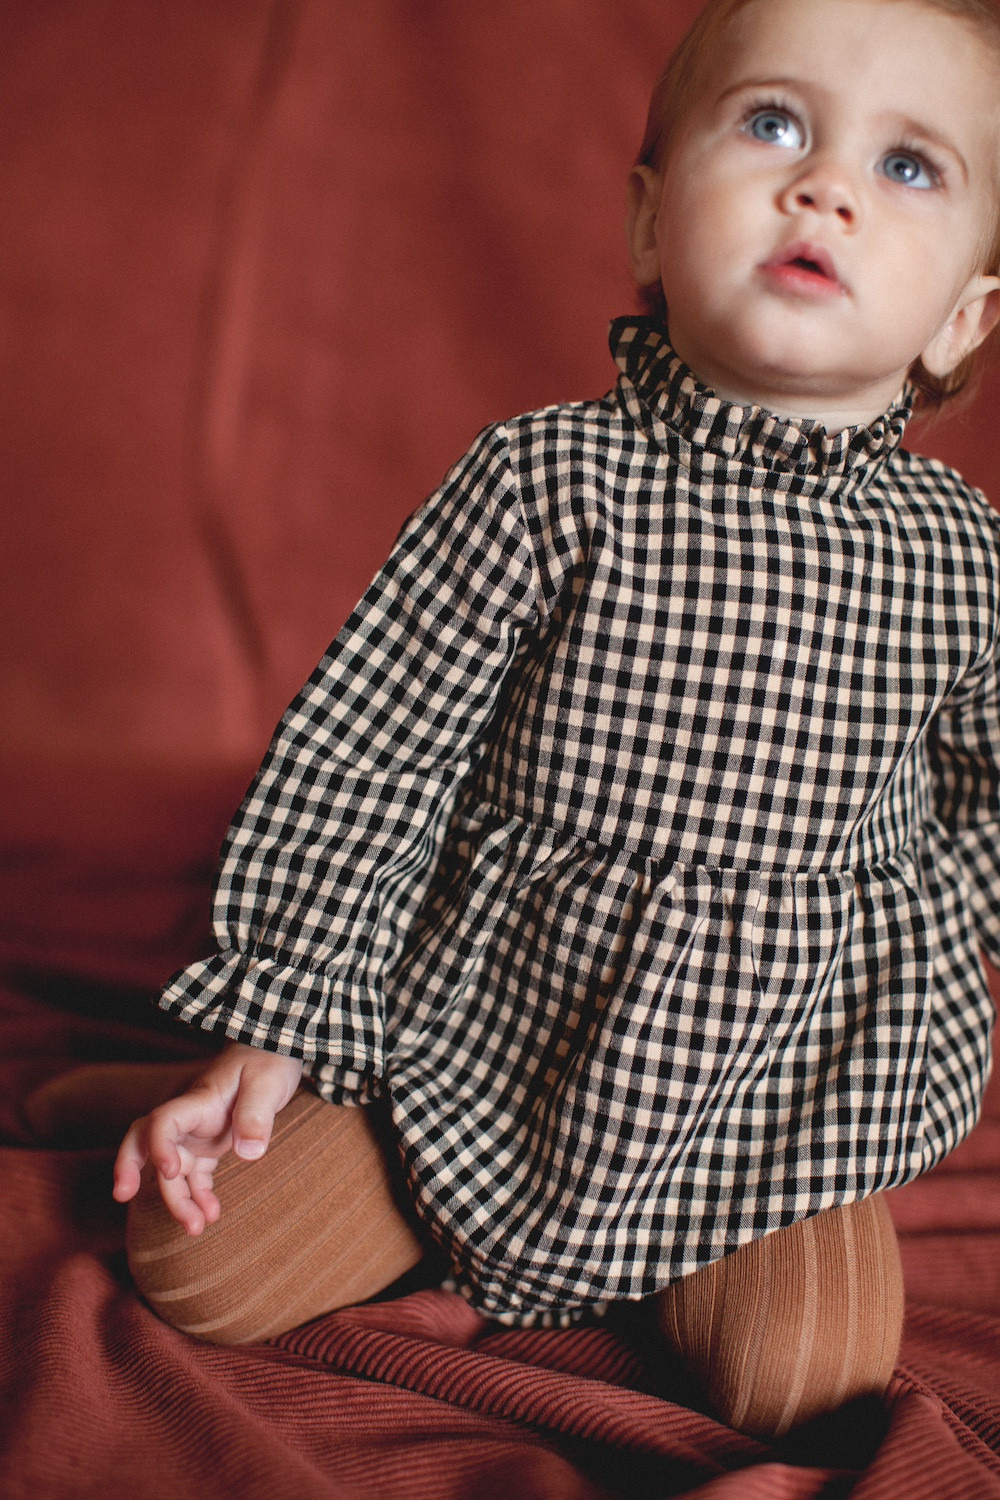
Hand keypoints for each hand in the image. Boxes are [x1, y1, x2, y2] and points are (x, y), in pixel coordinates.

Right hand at [112, 1042, 302, 1234]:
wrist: (272, 1050)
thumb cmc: (268, 1061)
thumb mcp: (269, 1083)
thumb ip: (258, 1115)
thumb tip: (248, 1153)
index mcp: (198, 1100)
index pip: (163, 1121)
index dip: (157, 1146)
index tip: (169, 1171)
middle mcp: (190, 1118)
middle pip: (145, 1141)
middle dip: (130, 1168)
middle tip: (123, 1196)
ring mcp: (198, 1133)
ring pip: (170, 1168)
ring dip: (176, 1199)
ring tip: (195, 1228)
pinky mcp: (210, 1144)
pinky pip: (194, 1175)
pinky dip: (197, 1196)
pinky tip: (211, 1215)